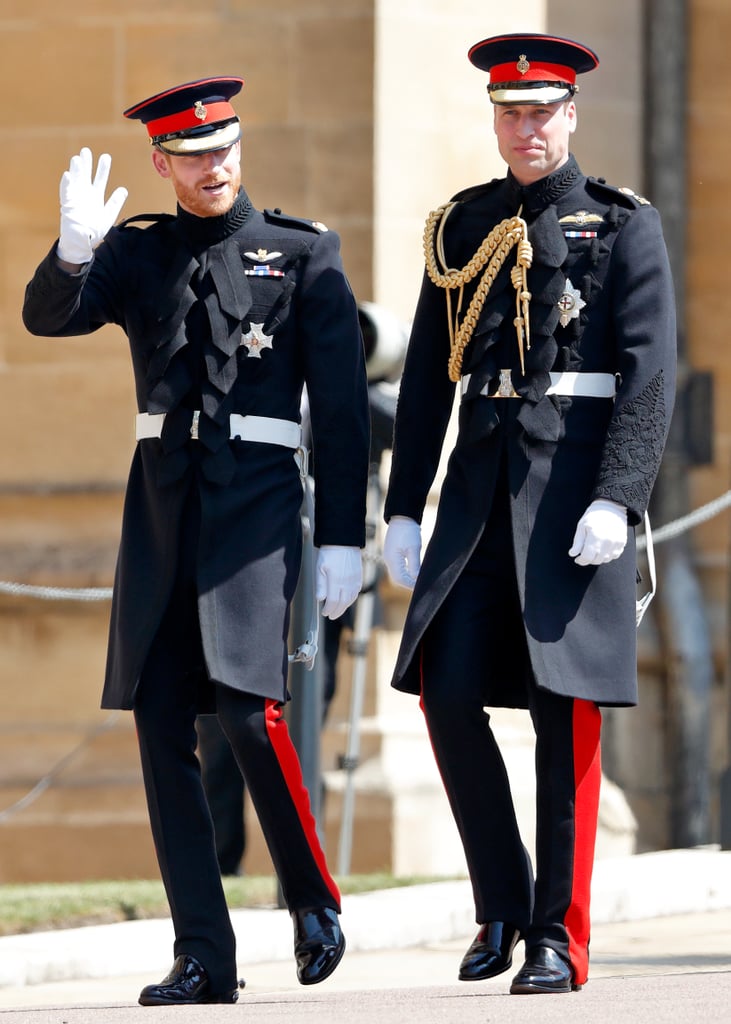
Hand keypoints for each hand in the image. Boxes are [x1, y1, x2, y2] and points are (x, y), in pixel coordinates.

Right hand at [57, 148, 127, 264]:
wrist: (81, 243)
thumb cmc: (93, 230)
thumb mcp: (108, 216)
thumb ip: (115, 203)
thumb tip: (123, 189)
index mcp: (95, 196)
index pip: (99, 179)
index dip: (102, 169)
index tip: (106, 156)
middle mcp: (84, 195)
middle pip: (85, 176)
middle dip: (86, 164)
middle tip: (86, 151)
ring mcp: (75, 199)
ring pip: (75, 181)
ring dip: (76, 171)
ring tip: (77, 158)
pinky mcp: (68, 206)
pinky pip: (66, 193)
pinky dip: (66, 184)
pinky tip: (67, 175)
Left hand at [315, 545, 361, 618]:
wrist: (344, 540)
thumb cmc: (329, 552)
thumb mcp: (320, 567)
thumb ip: (320, 584)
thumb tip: (320, 599)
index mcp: (336, 580)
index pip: (333, 601)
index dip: (328, 609)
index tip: (324, 612)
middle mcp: (347, 582)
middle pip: (343, 603)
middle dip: (336, 612)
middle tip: (330, 616)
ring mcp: (354, 580)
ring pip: (350, 599)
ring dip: (344, 607)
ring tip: (337, 611)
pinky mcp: (359, 577)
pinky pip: (356, 592)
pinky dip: (351, 600)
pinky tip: (346, 601)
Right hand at [382, 515, 421, 588]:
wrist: (402, 517)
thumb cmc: (408, 531)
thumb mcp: (414, 548)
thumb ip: (415, 565)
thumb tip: (417, 579)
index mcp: (393, 559)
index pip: (400, 579)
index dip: (411, 585)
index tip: (421, 587)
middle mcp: (388, 560)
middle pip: (397, 578)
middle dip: (409, 583)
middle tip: (421, 586)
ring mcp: (389, 557)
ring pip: (397, 574)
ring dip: (407, 579)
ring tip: (418, 581)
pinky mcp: (391, 554)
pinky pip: (397, 568)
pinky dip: (405, 572)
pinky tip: (413, 573)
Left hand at [569, 499, 627, 565]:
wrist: (612, 507)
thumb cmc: (594, 516)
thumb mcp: (582, 526)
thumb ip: (577, 542)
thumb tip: (573, 554)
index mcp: (595, 537)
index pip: (587, 557)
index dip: (581, 561)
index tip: (578, 559)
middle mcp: (607, 542)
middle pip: (596, 560)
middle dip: (589, 559)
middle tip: (585, 553)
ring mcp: (616, 543)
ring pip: (606, 559)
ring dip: (598, 558)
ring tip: (594, 550)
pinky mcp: (622, 543)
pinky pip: (615, 556)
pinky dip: (608, 555)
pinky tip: (603, 548)